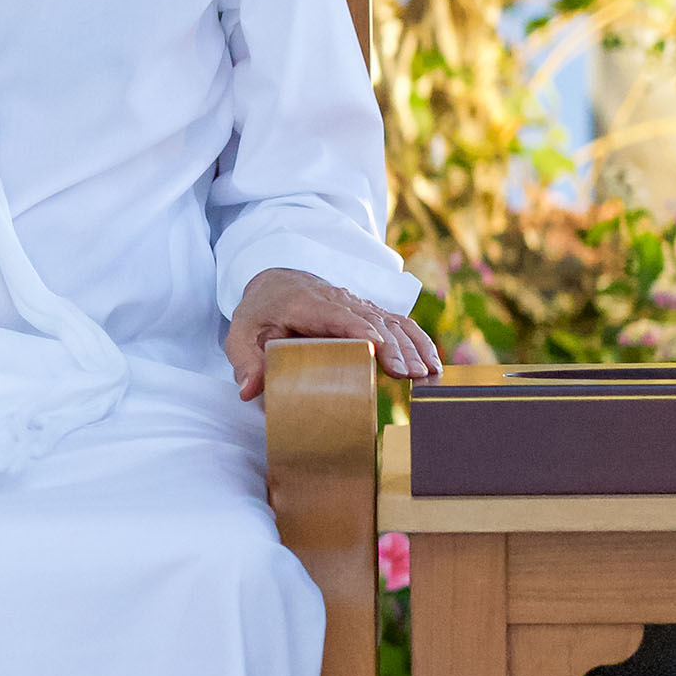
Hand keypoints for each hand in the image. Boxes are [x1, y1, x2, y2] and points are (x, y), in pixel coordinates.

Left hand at [226, 268, 438, 400]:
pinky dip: (419, 341)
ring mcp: (359, 306)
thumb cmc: (260, 314)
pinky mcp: (372, 314)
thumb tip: (249, 391)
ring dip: (413, 345)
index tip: (376, 347)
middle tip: (409, 374)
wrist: (278, 283)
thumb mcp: (241, 335)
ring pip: (392, 321)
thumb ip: (245, 361)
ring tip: (428, 373)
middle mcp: (339, 301)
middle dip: (393, 346)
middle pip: (372, 320)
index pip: (336, 315)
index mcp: (306, 304)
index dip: (358, 329)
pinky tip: (433, 365)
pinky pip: (400, 324)